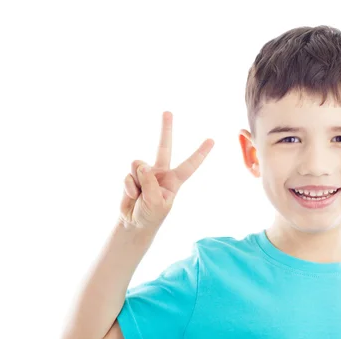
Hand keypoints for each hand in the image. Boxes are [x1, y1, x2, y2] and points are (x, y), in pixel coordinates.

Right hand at [119, 111, 213, 229]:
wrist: (133, 224)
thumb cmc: (151, 216)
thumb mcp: (156, 202)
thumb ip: (150, 182)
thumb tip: (141, 165)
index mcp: (173, 181)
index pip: (190, 165)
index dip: (200, 153)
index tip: (212, 140)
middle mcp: (160, 174)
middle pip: (163, 147)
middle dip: (166, 129)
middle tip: (168, 112)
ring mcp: (145, 174)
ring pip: (139, 164)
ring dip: (137, 180)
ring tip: (140, 195)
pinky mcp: (132, 177)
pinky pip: (128, 175)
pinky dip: (129, 187)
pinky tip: (132, 196)